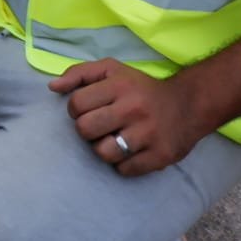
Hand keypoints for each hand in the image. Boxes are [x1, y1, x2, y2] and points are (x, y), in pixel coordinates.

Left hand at [48, 58, 206, 175]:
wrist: (188, 104)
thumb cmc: (140, 88)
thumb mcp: (111, 70)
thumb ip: (79, 74)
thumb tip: (52, 88)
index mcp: (119, 85)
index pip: (76, 104)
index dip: (76, 110)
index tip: (88, 110)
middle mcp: (133, 108)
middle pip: (85, 130)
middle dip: (87, 130)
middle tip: (100, 126)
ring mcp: (148, 134)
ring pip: (103, 153)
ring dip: (103, 149)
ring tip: (114, 140)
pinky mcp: (160, 156)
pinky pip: (124, 170)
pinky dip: (122, 164)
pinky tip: (130, 151)